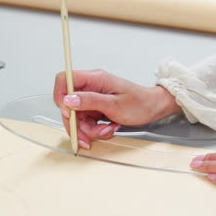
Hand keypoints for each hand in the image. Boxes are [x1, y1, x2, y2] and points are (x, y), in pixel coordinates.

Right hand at [54, 69, 180, 148]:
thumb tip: (68, 100)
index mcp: (95, 79)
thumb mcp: (114, 105)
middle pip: (69, 104)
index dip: (60, 97)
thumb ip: (90, 101)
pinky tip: (109, 129)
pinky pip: (88, 121)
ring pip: (78, 116)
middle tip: (86, 136)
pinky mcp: (97, 108)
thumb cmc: (140, 103)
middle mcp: (92, 87)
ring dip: (89, 129)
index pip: (65, 80)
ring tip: (106, 131)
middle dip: (76, 123)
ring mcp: (94, 98)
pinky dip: (96, 129)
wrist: (154, 108)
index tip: (68, 114)